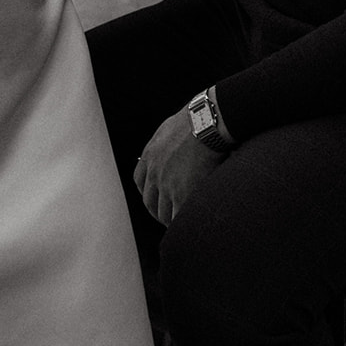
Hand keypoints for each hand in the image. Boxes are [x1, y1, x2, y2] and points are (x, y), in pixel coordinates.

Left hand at [134, 106, 227, 224]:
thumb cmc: (194, 120)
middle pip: (149, 202)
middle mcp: (154, 172)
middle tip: (168, 216)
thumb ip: (165, 141)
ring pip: (162, 213)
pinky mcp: (182, 194)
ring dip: (170, 219)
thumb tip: (171, 143)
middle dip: (158, 211)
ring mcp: (167, 185)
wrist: (205, 123)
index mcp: (150, 156)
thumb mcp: (169, 128)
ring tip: (180, 223)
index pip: (140, 181)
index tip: (156, 197)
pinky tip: (188, 224)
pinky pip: (177, 217)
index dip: (148, 192)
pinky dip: (180, 223)